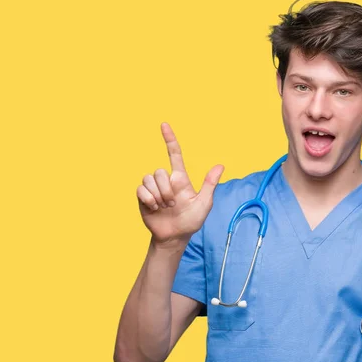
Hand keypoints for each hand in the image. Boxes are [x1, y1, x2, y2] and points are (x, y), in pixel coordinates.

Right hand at [136, 123, 223, 245]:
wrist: (174, 237)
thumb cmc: (191, 221)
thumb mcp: (204, 203)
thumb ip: (209, 184)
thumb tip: (221, 165)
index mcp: (180, 179)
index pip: (174, 154)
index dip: (169, 139)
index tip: (164, 124)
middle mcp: (166, 181)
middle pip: (159, 171)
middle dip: (165, 189)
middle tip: (172, 204)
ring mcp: (154, 189)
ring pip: (149, 179)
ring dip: (158, 196)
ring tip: (164, 207)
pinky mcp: (143, 198)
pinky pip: (140, 189)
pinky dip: (148, 200)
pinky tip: (154, 208)